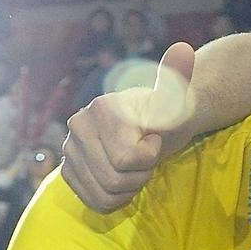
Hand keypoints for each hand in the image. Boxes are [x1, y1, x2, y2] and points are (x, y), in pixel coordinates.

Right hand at [62, 43, 195, 212]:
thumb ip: (177, 79)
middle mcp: (77, 125)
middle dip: (140, 175)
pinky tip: (123, 179)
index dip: (149, 158)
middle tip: (147, 157)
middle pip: (114, 179)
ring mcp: (69, 148)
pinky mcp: (68, 170)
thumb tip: (183, 48)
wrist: (160, 128)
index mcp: (101, 108)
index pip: (126, 159)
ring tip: (135, 167)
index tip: (154, 139)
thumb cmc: (171, 115)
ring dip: (129, 188)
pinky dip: (115, 198)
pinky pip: (93, 201)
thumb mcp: (177, 101)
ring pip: (104, 193)